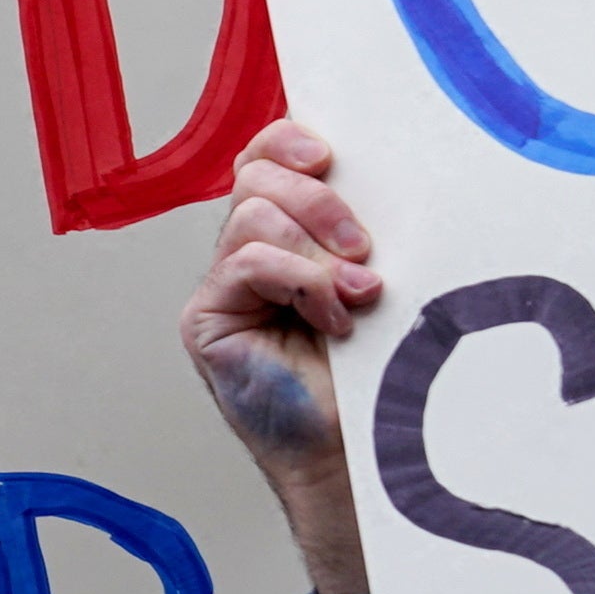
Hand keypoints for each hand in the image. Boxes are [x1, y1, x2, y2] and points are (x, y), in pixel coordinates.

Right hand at [183, 119, 380, 593]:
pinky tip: (332, 318)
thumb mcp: (374, 280)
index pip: (268, 158)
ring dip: (316, 248)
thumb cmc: (374, 373)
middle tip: (364, 248)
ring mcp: (222, 286)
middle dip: (318, 199)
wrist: (359, 453)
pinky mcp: (208, 319)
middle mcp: (246, 252)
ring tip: (357, 294)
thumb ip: (359, 231)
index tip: (332, 155)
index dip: (291, 140)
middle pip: (256, 175)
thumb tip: (387, 172)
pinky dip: (299, 281)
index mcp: (286, 231)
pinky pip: (245, 264)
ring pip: (252, 215)